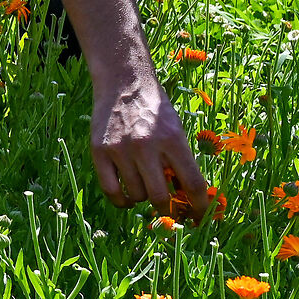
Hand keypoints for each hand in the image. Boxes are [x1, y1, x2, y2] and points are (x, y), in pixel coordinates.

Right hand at [89, 69, 209, 217]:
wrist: (123, 82)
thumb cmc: (155, 109)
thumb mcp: (176, 130)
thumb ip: (181, 162)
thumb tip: (188, 198)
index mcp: (172, 140)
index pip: (193, 184)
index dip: (199, 207)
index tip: (200, 216)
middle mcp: (146, 146)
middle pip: (161, 197)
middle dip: (169, 208)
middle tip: (171, 208)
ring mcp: (120, 149)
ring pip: (137, 195)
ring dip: (144, 198)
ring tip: (145, 186)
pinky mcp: (99, 151)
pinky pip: (111, 190)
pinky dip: (122, 200)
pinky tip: (128, 197)